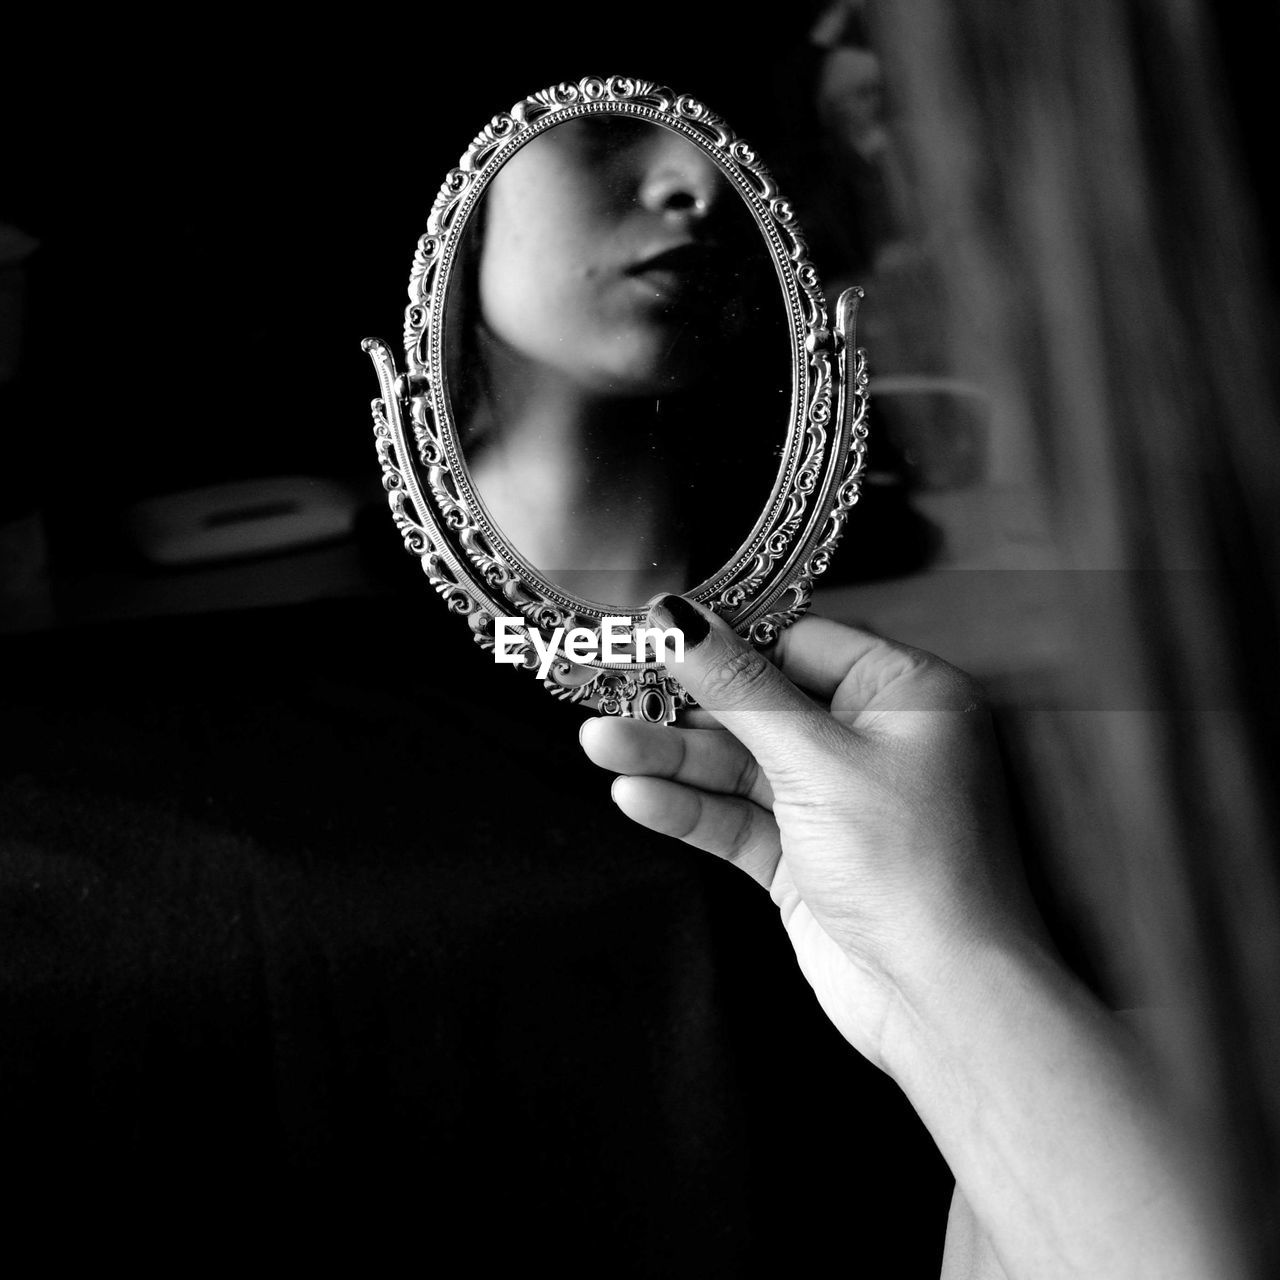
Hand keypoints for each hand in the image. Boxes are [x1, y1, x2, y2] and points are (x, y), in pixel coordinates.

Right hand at [579, 595, 1044, 1072]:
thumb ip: (739, 688)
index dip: (727, 640)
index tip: (656, 631)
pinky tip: (636, 795)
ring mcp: (833, 803)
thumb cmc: (908, 863)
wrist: (939, 1000)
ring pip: (739, 766)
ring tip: (599, 744)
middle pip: (759, 706)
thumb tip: (679, 618)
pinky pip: (738, 818)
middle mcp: (871, 741)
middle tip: (609, 692)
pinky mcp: (802, 857)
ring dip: (671, 758)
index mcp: (904, 694)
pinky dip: (690, 808)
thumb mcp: (816, 758)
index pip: (800, 645)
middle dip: (684, 706)